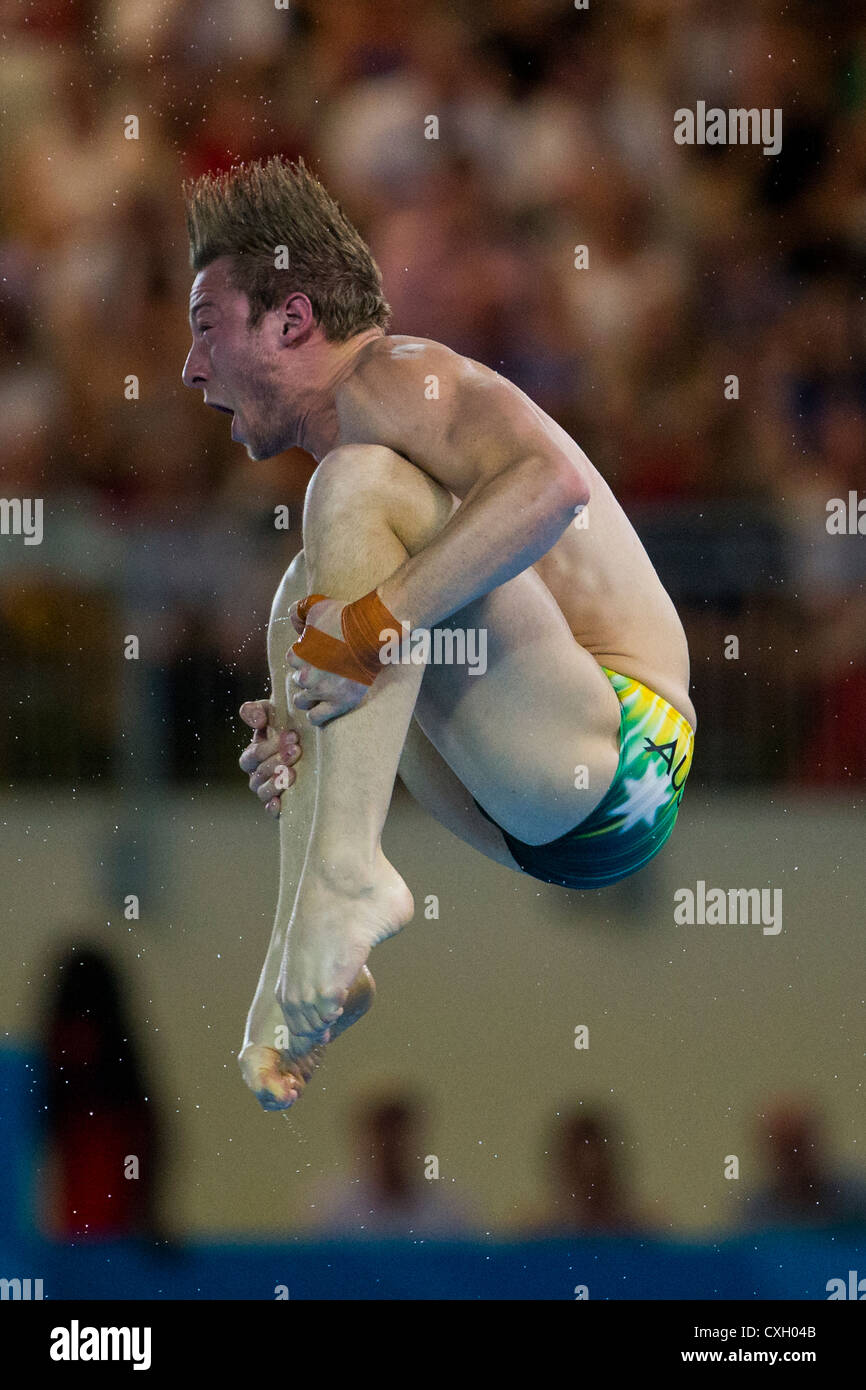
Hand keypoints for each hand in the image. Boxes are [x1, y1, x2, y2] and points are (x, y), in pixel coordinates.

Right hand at [238, 700, 301, 816]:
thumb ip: (259, 710)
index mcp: (256, 754)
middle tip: (297, 750)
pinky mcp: (283, 805)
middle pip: (258, 772)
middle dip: (277, 760)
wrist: (320, 743)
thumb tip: (256, 720)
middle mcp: (260, 774)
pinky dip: (272, 807)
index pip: (252, 756)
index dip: (267, 747)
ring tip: (294, 772)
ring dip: (276, 781)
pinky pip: (270, 809)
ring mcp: (271, 790)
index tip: (293, 735)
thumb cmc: (294, 726)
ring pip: (263, 791)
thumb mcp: (276, 712)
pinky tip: (280, 802)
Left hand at [286, 597, 369, 724]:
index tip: (317, 652)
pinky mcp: (339, 703)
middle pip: (298, 680)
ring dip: (309, 695)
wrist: (372, 632)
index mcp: (299, 654)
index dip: (304, 655)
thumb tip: (293, 619)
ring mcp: (322, 691)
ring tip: (321, 689)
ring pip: (302, 701)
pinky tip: (320, 707)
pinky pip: (316, 717)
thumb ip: (299, 611)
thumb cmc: (345, 617)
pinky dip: (315, 714)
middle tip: (324, 669)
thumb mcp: (317, 606)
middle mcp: (307, 675)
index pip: (293, 659)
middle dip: (308, 675)